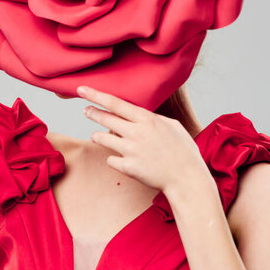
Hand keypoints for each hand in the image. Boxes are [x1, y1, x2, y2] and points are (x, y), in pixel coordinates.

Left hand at [77, 85, 208, 193]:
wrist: (187, 179)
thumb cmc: (183, 151)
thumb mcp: (172, 126)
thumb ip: (152, 118)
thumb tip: (137, 114)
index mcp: (147, 119)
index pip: (115, 103)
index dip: (96, 95)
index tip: (81, 90)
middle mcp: (136, 133)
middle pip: (105, 119)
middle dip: (92, 113)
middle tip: (85, 110)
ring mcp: (130, 151)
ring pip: (102, 138)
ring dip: (98, 136)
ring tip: (97, 136)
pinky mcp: (128, 168)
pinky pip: (110, 160)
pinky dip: (113, 159)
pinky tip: (120, 159)